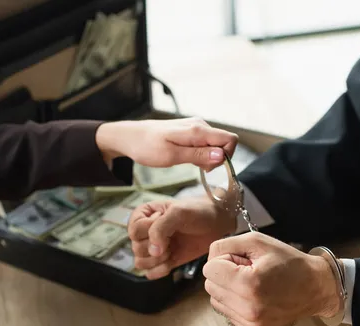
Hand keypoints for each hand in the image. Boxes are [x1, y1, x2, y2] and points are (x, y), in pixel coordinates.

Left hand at [95, 117, 237, 169]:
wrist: (130, 137)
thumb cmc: (146, 147)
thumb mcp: (172, 156)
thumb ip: (198, 155)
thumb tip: (221, 156)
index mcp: (197, 130)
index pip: (230, 139)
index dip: (226, 156)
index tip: (208, 167)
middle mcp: (200, 125)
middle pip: (224, 143)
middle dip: (215, 159)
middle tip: (195, 166)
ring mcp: (195, 127)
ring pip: (215, 144)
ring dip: (207, 158)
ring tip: (185, 160)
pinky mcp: (191, 131)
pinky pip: (206, 143)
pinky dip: (200, 154)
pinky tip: (185, 157)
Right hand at [127, 197, 236, 278]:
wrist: (216, 223)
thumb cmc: (197, 212)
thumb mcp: (178, 212)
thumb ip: (161, 228)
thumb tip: (153, 251)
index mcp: (143, 215)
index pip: (134, 230)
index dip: (149, 231)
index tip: (167, 224)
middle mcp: (144, 232)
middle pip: (136, 248)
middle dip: (155, 247)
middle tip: (173, 238)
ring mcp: (153, 248)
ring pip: (140, 262)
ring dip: (157, 260)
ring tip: (172, 249)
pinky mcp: (163, 261)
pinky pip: (150, 273)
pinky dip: (160, 270)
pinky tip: (171, 262)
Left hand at [203, 232, 340, 325]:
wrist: (315, 288)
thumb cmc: (289, 262)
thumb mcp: (257, 241)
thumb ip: (225, 245)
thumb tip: (208, 258)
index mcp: (249, 284)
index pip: (209, 269)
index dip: (225, 259)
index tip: (243, 260)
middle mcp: (248, 308)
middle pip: (209, 285)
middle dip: (224, 274)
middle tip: (248, 270)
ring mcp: (251, 323)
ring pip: (215, 300)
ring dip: (228, 289)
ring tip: (251, 283)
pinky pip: (228, 312)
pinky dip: (236, 302)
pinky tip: (254, 296)